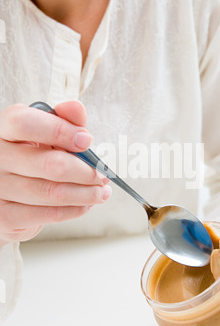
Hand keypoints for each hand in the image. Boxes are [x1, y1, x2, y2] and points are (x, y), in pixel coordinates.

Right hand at [0, 101, 110, 245]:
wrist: (6, 196)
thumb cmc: (31, 158)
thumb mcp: (45, 134)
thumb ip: (62, 119)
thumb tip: (76, 108)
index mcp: (2, 129)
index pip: (24, 123)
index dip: (60, 131)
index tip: (87, 140)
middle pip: (49, 164)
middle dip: (86, 171)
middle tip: (103, 174)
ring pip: (53, 192)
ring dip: (86, 193)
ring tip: (100, 191)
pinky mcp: (5, 217)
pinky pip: (49, 214)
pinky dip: (75, 209)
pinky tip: (85, 204)